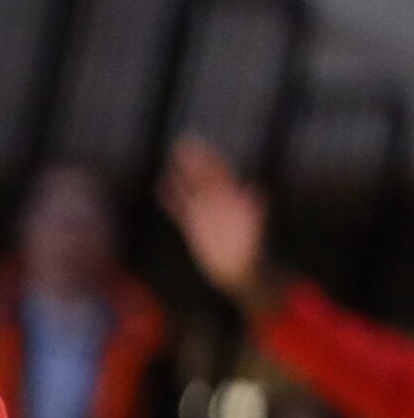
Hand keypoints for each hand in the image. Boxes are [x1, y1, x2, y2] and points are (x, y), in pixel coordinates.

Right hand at [161, 136, 270, 305]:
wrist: (241, 275)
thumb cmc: (251, 256)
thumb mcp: (253, 233)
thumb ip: (254, 211)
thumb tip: (257, 189)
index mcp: (233, 203)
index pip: (220, 174)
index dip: (210, 159)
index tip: (199, 145)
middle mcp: (220, 205)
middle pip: (205, 177)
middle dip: (195, 160)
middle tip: (182, 142)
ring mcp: (206, 215)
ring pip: (191, 190)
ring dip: (182, 175)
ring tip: (171, 158)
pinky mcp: (194, 228)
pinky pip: (180, 210)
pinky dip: (171, 199)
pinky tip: (161, 188)